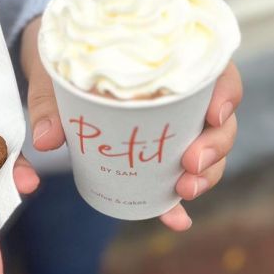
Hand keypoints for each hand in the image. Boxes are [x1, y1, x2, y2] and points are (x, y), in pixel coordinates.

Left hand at [20, 16, 241, 230]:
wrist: (54, 61)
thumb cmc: (65, 54)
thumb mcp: (55, 70)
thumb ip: (49, 101)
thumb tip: (47, 140)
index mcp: (170, 59)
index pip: (216, 71)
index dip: (226, 94)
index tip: (214, 114)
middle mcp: (181, 93)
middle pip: (219, 119)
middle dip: (215, 146)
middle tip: (191, 164)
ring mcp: (173, 126)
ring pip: (207, 150)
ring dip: (205, 174)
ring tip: (184, 190)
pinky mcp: (155, 153)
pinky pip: (173, 177)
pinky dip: (175, 202)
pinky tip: (176, 219)